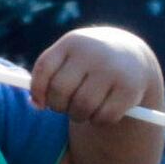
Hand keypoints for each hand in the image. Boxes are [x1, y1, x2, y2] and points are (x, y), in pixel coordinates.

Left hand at [27, 24, 164, 130]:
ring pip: (82, 107)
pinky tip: (101, 111)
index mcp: (72, 42)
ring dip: (78, 116)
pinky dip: (98, 121)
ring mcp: (112, 70)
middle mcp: (93, 52)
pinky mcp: (129, 89)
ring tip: (82, 109)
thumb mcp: (68, 58)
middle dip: (58, 106)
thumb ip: (47, 77)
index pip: (44, 68)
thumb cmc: (87, 62)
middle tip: (64, 107)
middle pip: (60, 91)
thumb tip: (34, 104)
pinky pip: (104, 117)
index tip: (39, 103)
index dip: (37, 90)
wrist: (130, 54)